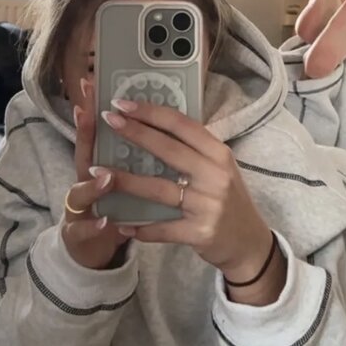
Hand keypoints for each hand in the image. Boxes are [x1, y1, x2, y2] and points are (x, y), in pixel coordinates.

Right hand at [61, 83, 129, 270]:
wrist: (92, 251)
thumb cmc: (110, 208)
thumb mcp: (118, 181)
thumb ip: (128, 157)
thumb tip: (149, 121)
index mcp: (97, 168)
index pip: (95, 135)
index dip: (94, 111)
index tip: (92, 87)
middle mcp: (83, 184)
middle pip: (82, 157)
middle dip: (86, 134)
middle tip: (96, 112)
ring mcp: (79, 210)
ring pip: (79, 195)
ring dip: (93, 185)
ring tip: (107, 175)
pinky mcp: (80, 237)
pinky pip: (86, 231)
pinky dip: (95, 227)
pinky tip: (107, 223)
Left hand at [101, 98, 286, 303]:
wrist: (249, 243)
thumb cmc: (229, 199)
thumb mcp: (220, 168)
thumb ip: (194, 149)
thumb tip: (155, 124)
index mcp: (219, 154)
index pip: (183, 125)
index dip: (152, 112)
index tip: (124, 102)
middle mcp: (215, 175)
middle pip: (168, 150)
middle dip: (135, 133)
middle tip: (108, 119)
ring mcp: (208, 205)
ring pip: (159, 189)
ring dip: (125, 181)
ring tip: (96, 172)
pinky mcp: (200, 233)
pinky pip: (163, 229)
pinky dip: (141, 228)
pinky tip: (121, 224)